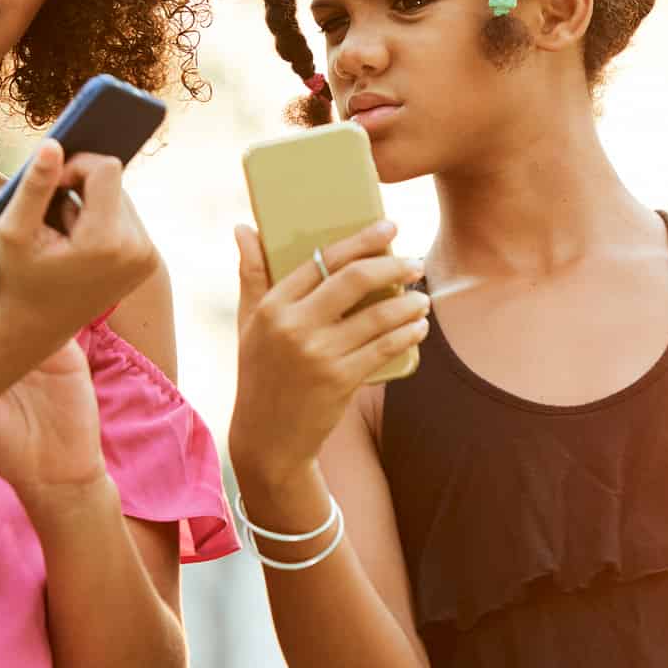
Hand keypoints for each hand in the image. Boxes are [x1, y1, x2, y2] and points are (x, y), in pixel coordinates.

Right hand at [0, 138, 157, 345]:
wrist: (35, 328)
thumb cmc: (17, 276)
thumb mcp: (14, 230)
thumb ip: (34, 185)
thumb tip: (54, 143)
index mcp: (107, 240)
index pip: (106, 169)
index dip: (76, 166)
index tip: (52, 184)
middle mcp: (138, 249)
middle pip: (115, 182)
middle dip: (81, 190)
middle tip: (53, 220)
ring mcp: (148, 258)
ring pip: (121, 197)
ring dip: (91, 205)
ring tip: (65, 237)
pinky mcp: (149, 261)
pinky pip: (127, 218)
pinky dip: (103, 221)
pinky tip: (80, 245)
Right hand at [227, 221, 427, 488]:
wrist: (268, 439)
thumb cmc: (260, 374)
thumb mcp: (248, 324)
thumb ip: (251, 274)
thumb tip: (244, 228)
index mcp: (272, 306)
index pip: (322, 259)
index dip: (361, 240)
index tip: (390, 228)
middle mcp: (293, 326)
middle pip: (354, 279)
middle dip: (393, 264)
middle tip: (415, 262)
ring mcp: (318, 354)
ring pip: (377, 315)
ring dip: (409, 302)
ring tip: (423, 297)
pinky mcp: (340, 380)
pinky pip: (384, 347)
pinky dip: (407, 334)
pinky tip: (419, 327)